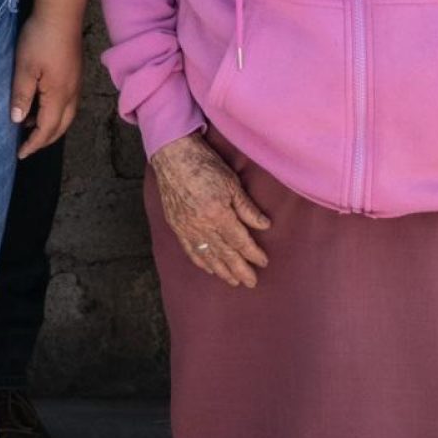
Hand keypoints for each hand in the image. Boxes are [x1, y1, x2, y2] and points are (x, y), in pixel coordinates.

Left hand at [9, 10, 83, 157]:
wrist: (61, 14)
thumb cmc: (40, 39)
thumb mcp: (24, 68)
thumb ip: (22, 96)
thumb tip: (18, 121)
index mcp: (59, 95)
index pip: (48, 129)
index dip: (34, 144)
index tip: (20, 154)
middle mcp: (72, 93)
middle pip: (61, 126)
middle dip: (45, 139)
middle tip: (27, 146)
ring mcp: (76, 83)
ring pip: (66, 115)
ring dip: (50, 125)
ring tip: (29, 126)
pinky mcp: (75, 73)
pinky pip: (67, 102)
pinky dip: (55, 112)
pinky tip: (40, 104)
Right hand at [148, 131, 271, 288]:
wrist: (173, 156)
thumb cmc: (205, 164)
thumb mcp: (232, 183)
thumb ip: (247, 208)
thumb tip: (264, 226)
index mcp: (218, 214)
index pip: (239, 241)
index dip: (253, 253)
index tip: (263, 262)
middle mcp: (201, 225)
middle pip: (224, 253)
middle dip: (240, 269)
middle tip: (251, 282)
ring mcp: (186, 227)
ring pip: (207, 256)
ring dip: (222, 270)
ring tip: (233, 281)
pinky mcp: (176, 225)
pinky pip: (190, 249)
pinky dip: (201, 261)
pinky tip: (209, 269)